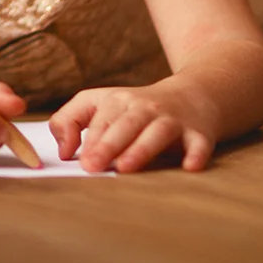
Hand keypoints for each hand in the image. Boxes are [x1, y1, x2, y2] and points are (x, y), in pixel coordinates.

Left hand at [49, 84, 216, 173]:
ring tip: (125, 167)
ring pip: (156, 132)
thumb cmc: (137, 108)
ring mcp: (173, 120)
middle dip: (108, 144)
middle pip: (125, 124)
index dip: (89, 138)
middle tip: (92, 166)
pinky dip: (195, 154)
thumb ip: (70, 120)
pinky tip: (190, 166)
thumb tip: (64, 152)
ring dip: (141, 149)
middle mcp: (145, 108)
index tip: (79, 161)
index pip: (101, 118)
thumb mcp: (100, 104)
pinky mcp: (199, 134)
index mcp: (118, 101)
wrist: (193, 95)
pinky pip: (198, 144)